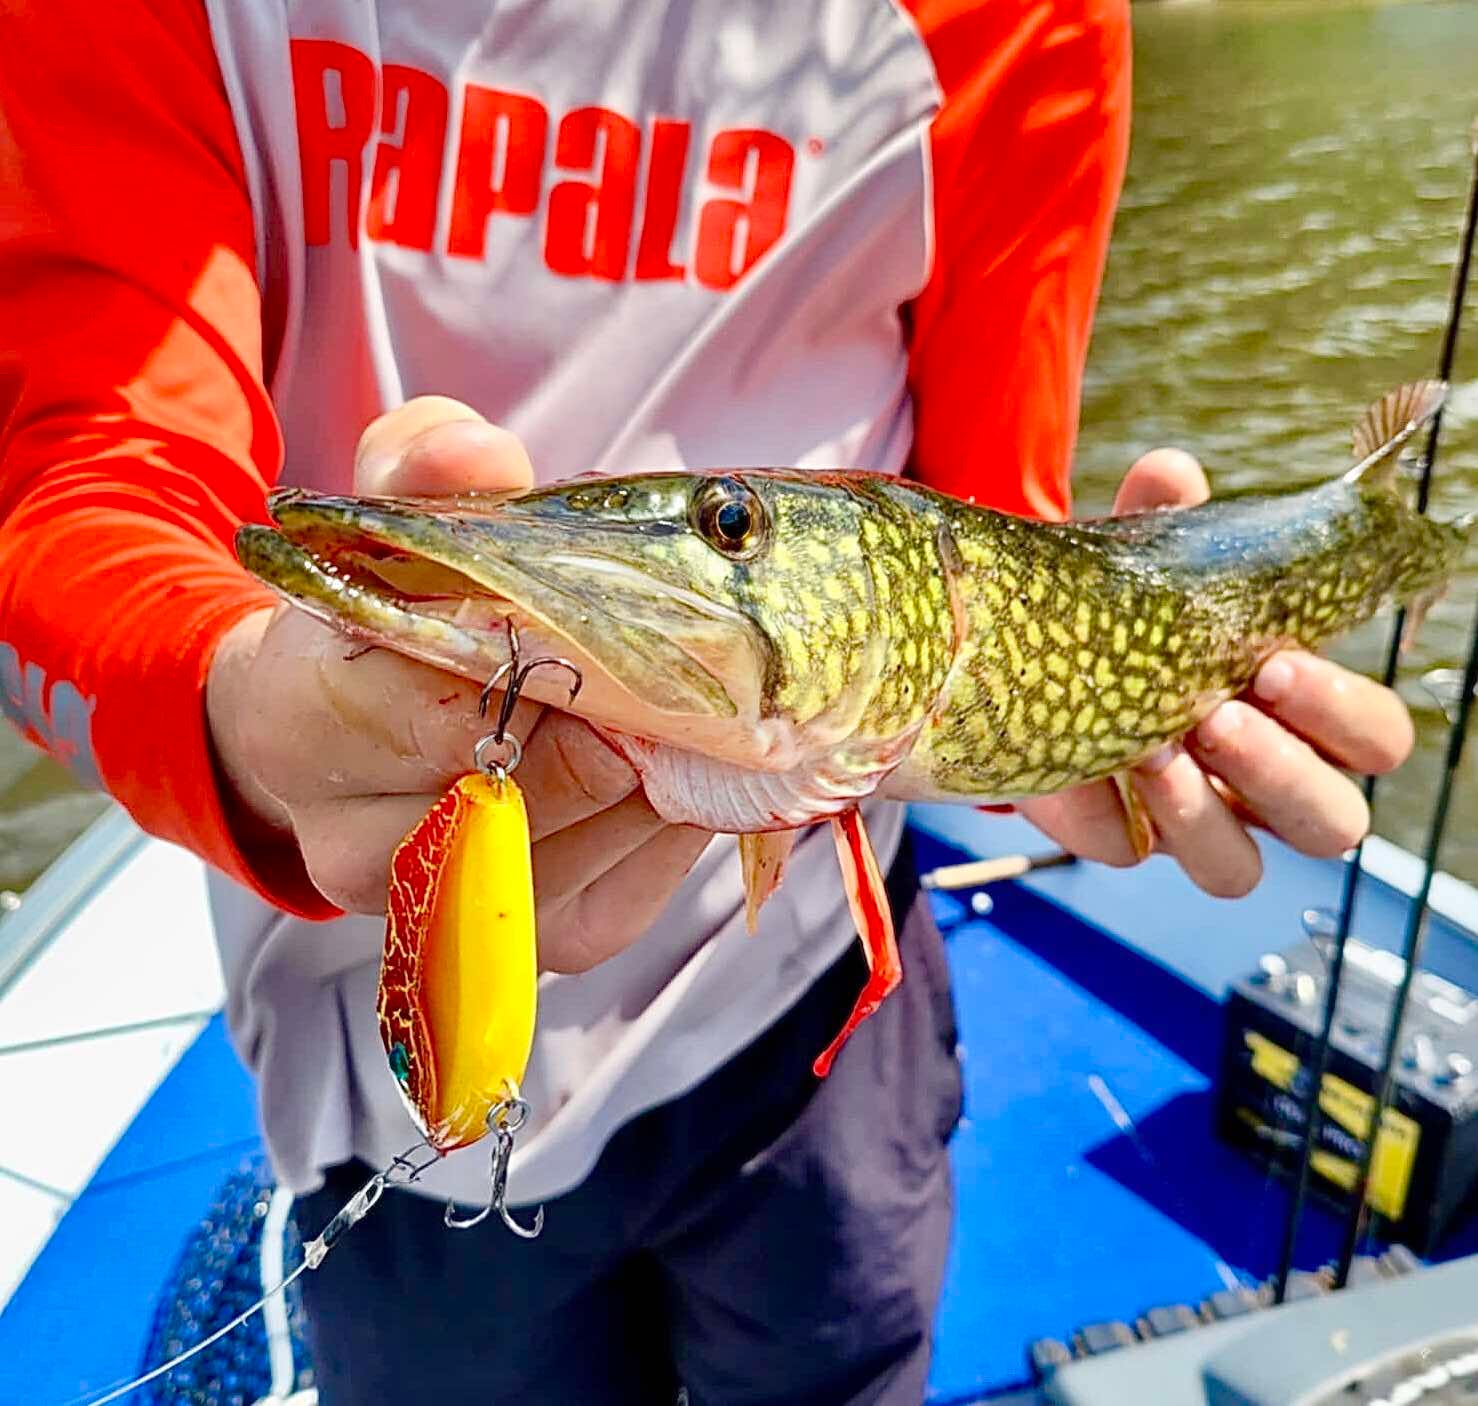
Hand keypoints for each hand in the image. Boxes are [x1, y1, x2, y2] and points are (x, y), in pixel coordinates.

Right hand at [207, 396, 712, 970]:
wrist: (350, 744)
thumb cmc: (382, 624)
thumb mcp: (388, 522)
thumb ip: (423, 467)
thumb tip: (476, 455)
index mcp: (299, 730)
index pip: (439, 708)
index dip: (540, 658)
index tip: (599, 613)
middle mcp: (359, 851)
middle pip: (530, 790)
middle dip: (614, 713)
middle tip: (676, 653)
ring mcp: (454, 913)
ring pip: (596, 841)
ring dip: (658, 763)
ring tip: (685, 696)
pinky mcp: (542, 942)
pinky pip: (638, 884)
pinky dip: (675, 814)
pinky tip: (675, 758)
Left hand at [1017, 449, 1412, 897]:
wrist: (1023, 654)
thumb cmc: (1122, 611)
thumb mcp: (1145, 565)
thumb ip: (1168, 524)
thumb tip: (1173, 472)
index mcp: (1298, 715)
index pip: (1374, 739)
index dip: (1344, 713)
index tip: (1275, 662)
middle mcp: (1259, 783)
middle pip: (1331, 823)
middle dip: (1282, 772)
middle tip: (1220, 713)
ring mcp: (1190, 823)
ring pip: (1239, 869)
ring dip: (1204, 813)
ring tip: (1154, 746)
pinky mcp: (1118, 839)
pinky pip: (1131, 853)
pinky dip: (1114, 814)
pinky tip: (1090, 768)